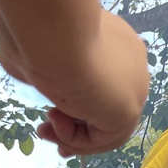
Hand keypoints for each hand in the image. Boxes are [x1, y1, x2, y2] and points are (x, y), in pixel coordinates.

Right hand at [25, 12, 148, 156]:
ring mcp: (135, 88)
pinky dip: (76, 139)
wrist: (49, 28)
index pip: (105, 82)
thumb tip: (36, 79)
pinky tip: (56, 124)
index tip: (51, 114)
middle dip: (75, 126)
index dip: (80, 103)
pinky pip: (103, 137)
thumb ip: (42, 66)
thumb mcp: (32, 49)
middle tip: (45, 131)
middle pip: (107, 107)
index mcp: (114, 42)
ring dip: (71, 135)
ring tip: (45, 129)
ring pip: (106, 126)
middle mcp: (132, 64)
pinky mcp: (129, 109)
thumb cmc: (34, 29)